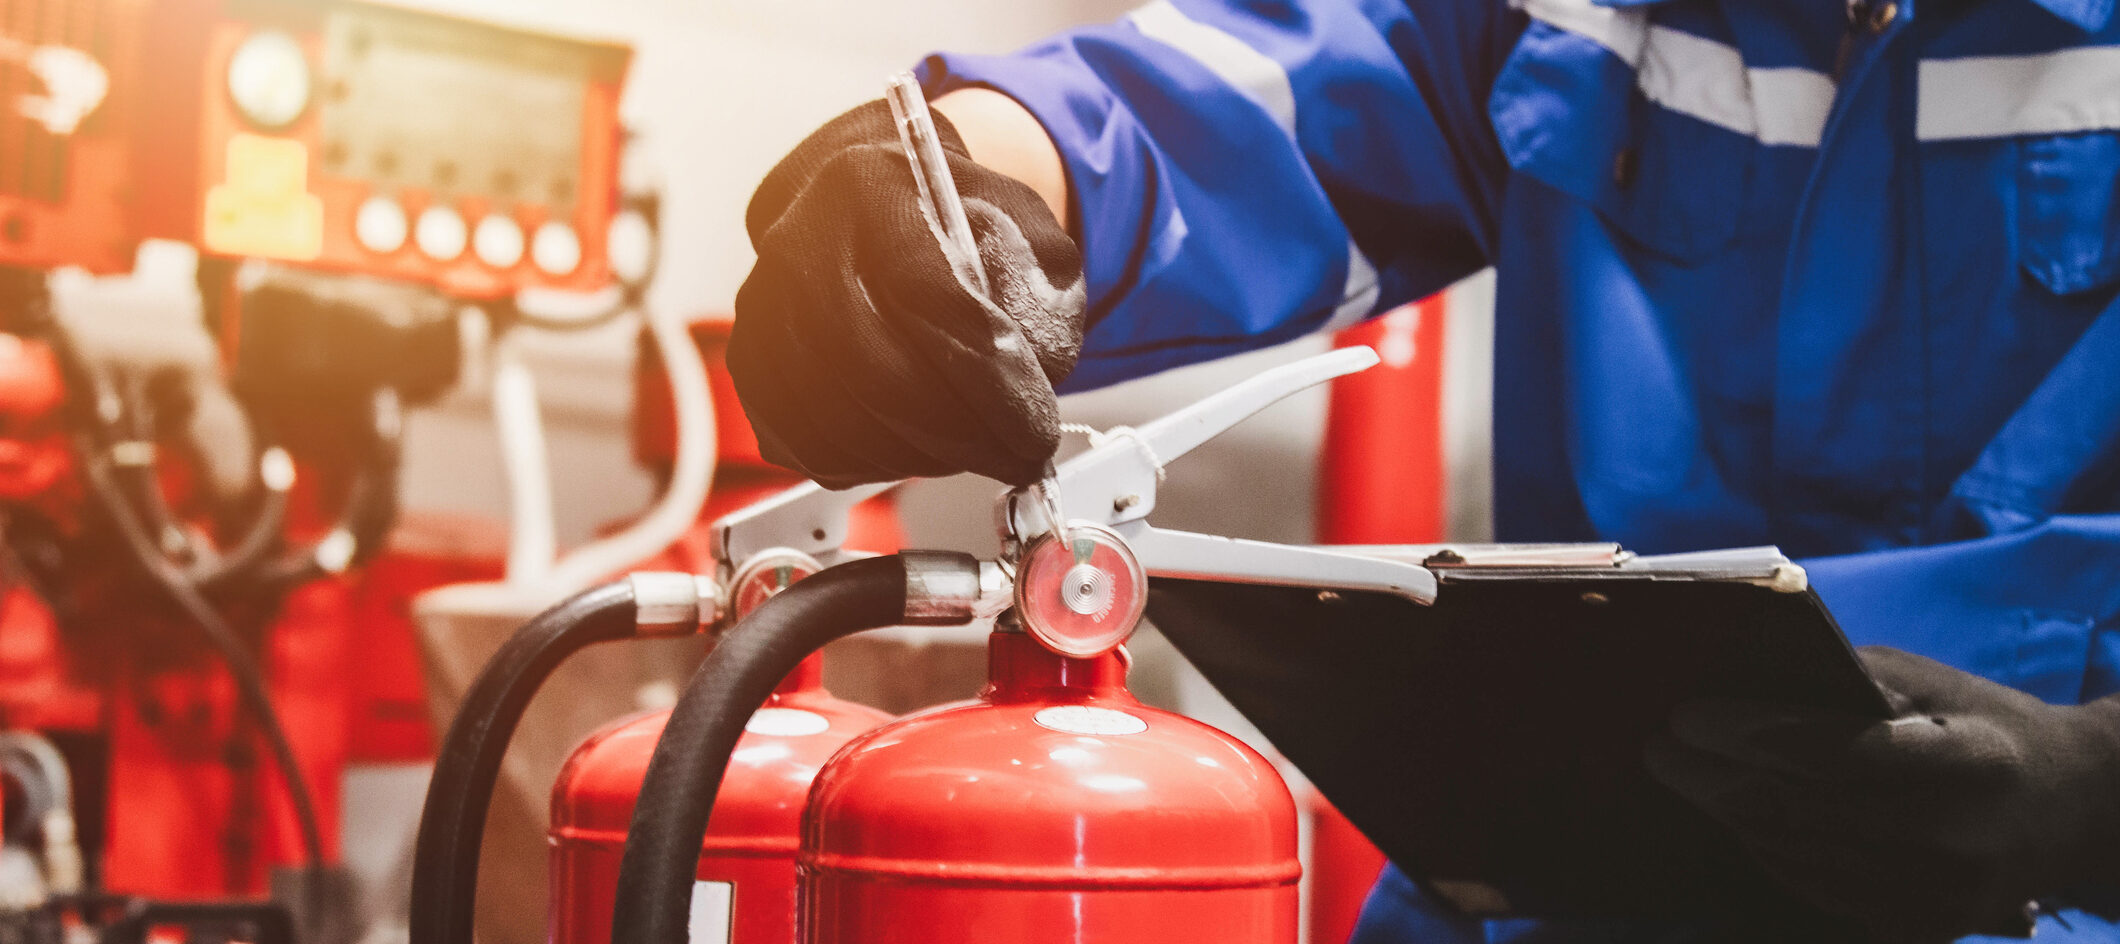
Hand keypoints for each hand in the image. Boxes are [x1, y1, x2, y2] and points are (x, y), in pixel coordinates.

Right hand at [729, 98, 1085, 487]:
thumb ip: (1037, 293)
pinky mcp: (754, 366)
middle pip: (873, 366)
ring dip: (919, 454)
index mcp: (870, 184)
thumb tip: (1031, 370)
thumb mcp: (1025, 233)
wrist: (881, 213)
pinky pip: (805, 443)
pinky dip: (872, 465)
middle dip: (958, 432)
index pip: (928, 296)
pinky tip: (921, 450)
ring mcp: (763, 307)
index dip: (989, 379)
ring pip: (835, 416)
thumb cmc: (959, 224)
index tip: (1035, 431)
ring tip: (976, 451)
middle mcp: (799, 240)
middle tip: (1015, 456)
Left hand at [1646, 646, 2119, 941]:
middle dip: (1715, 774)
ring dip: (1728, 810)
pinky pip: (1815, 886)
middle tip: (1658, 745)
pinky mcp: (1922, 926)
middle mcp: (1961, 839)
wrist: (2065, 808)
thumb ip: (1845, 683)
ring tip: (1683, 771)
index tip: (1685, 714)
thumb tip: (1739, 683)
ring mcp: (1942, 895)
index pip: (1843, 752)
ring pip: (1797, 851)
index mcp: (1972, 761)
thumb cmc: (1980, 724)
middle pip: (1805, 808)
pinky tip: (1735, 813)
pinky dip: (1764, 846)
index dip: (1752, 733)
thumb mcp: (1931, 683)